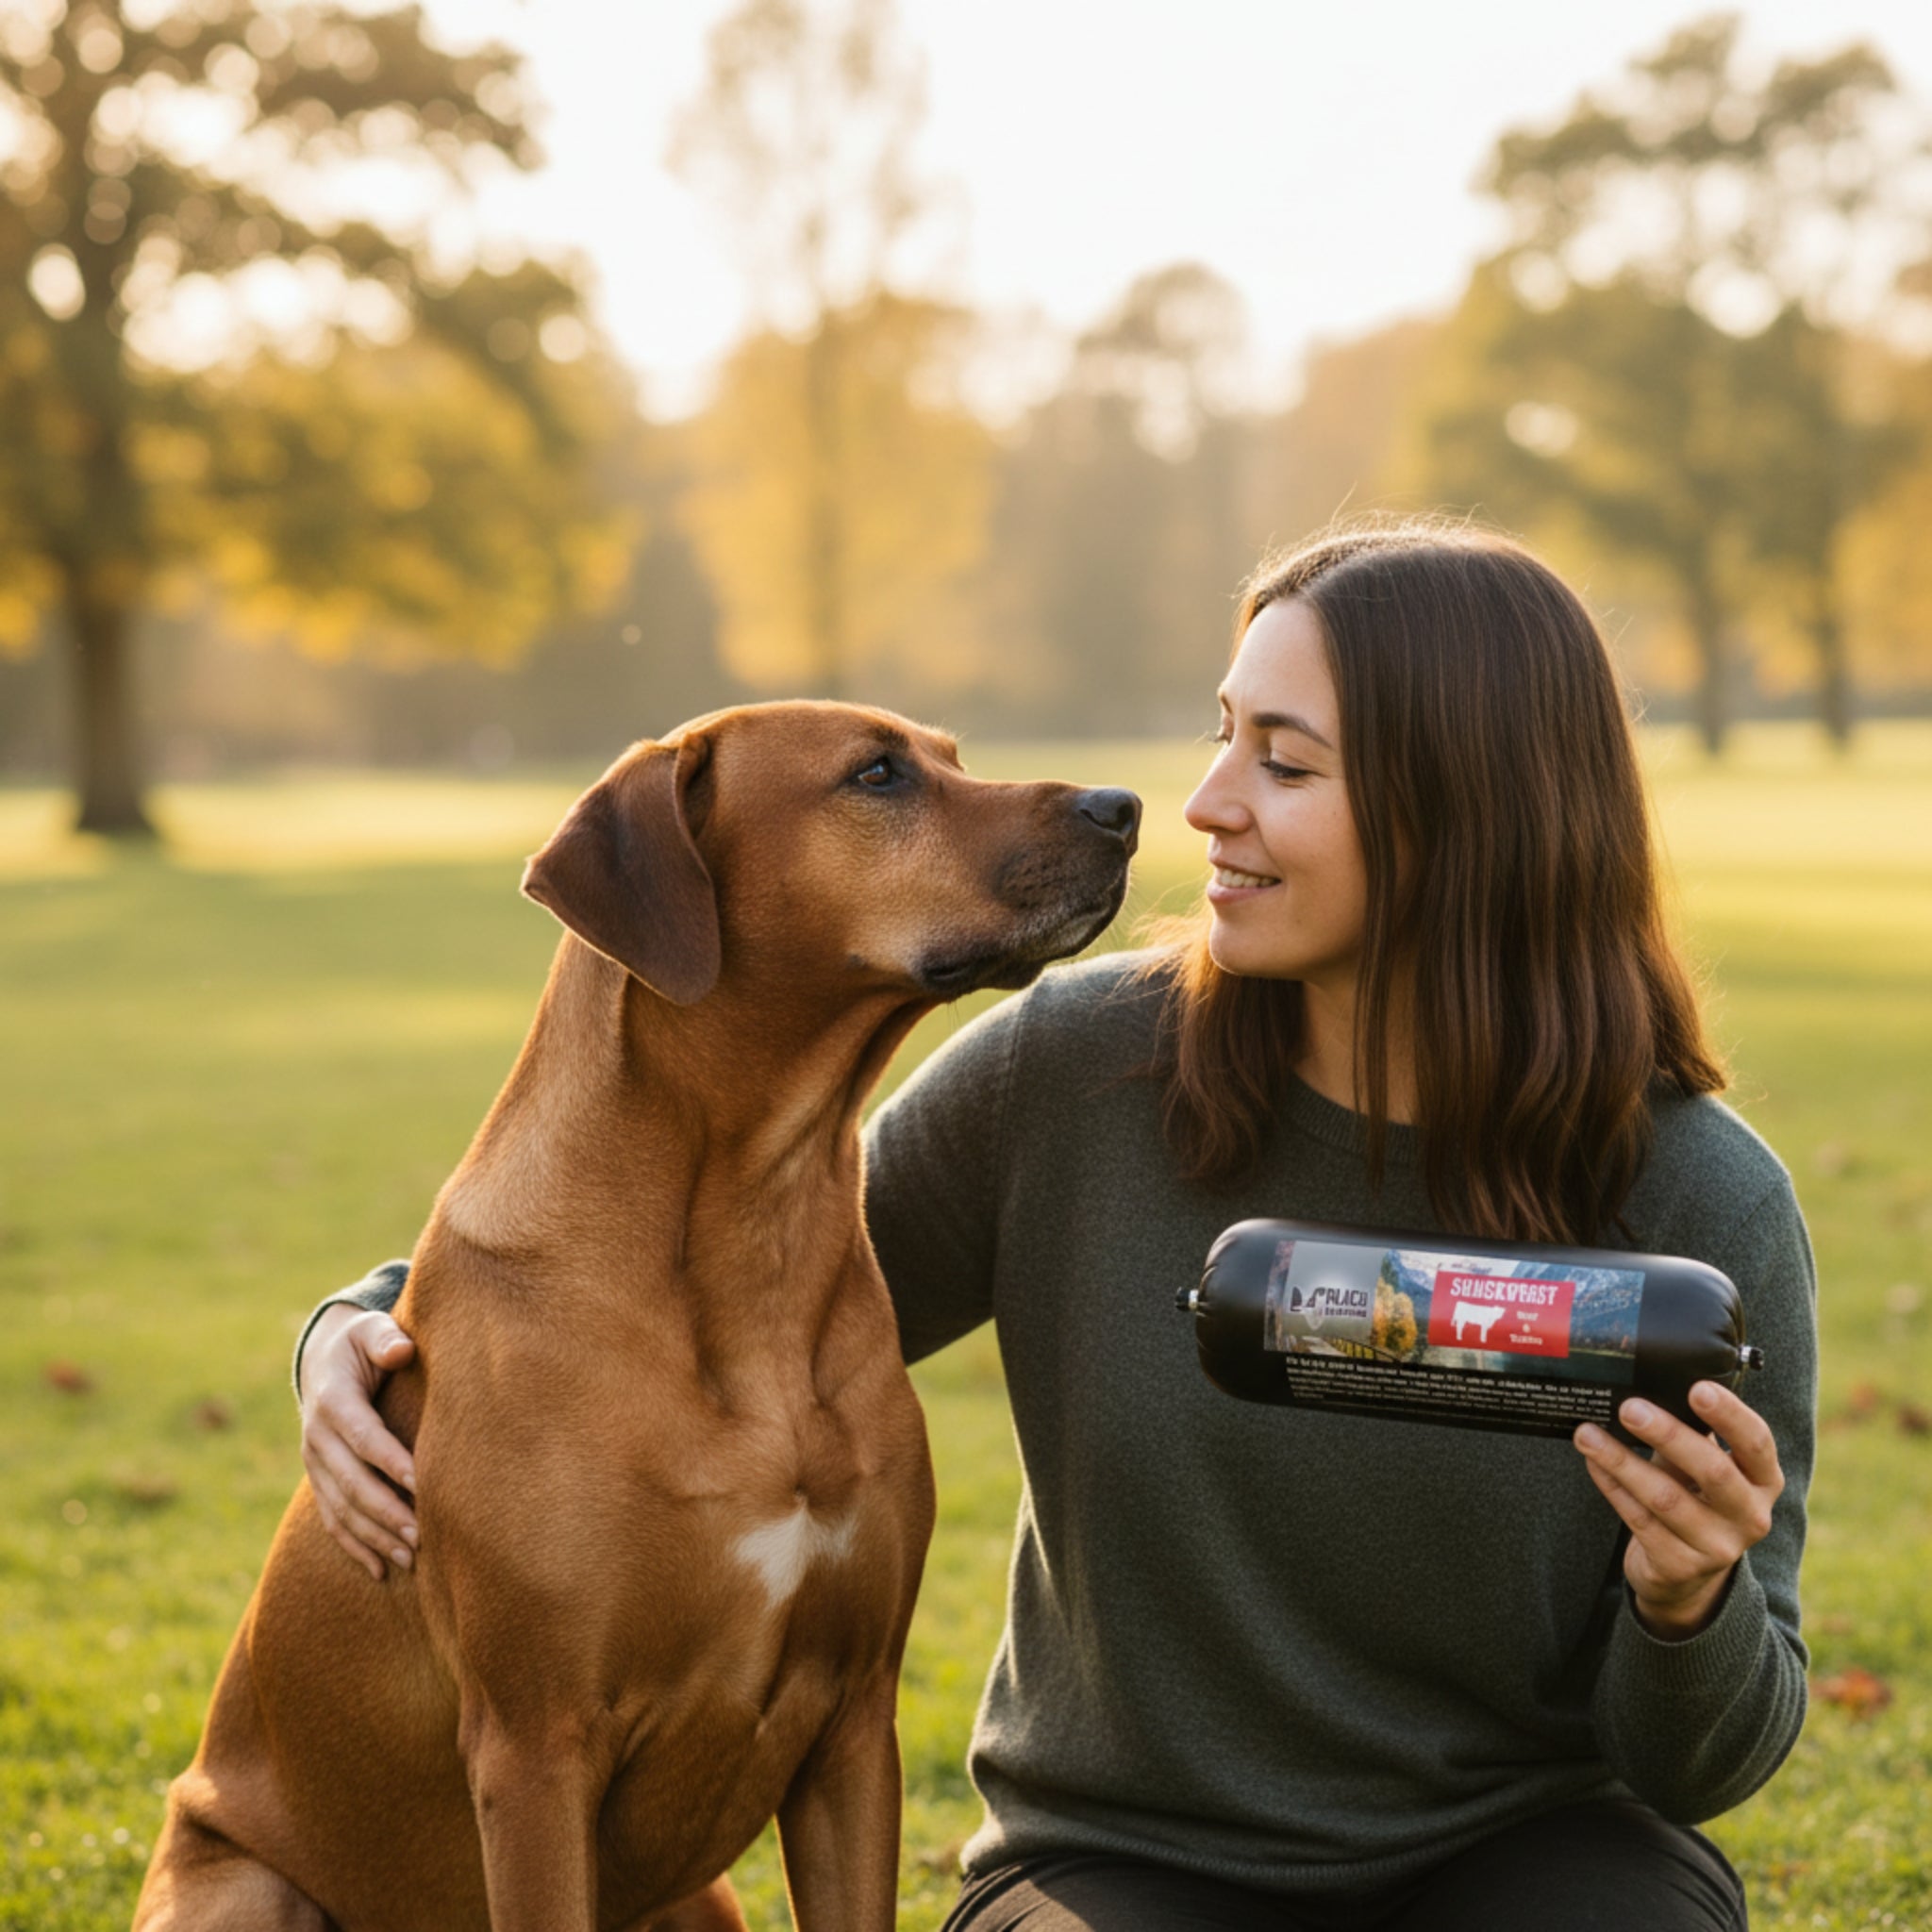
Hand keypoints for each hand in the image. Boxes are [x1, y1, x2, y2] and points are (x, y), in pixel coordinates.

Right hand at [299, 1304, 419, 1580]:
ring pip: (342, 1509)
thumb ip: (385, 1338)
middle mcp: (317, 1437)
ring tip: (411, 1558)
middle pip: (352, 1482)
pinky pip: (333, 1519)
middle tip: (422, 1535)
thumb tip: (400, 1350)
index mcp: (332, 1400)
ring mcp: (314, 1463)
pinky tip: (382, 1571)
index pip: (364, 1437)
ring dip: (375, 1537)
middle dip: (386, 1512)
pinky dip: (355, 1547)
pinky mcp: (319, 1480)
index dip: (391, 1462)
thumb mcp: (369, 1330)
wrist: (323, 1361)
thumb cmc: (361, 1343)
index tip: (423, 1484)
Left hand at [1573, 1381, 1783, 1640]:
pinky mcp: (1680, 1567)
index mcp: (1763, 1480)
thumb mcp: (1702, 1466)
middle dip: (1668, 1435)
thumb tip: (1646, 1385)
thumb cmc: (1694, 1497)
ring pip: (1666, 1499)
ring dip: (1622, 1461)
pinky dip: (1612, 1486)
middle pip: (1713, 1472)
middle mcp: (1750, 1516)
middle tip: (1630, 1408)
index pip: (1757, 1443)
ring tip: (1587, 1433)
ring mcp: (1718, 1547)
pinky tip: (1592, 1462)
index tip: (1698, 1388)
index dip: (1730, 1415)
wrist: (1685, 1573)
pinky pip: (1639, 1520)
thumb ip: (1691, 1434)